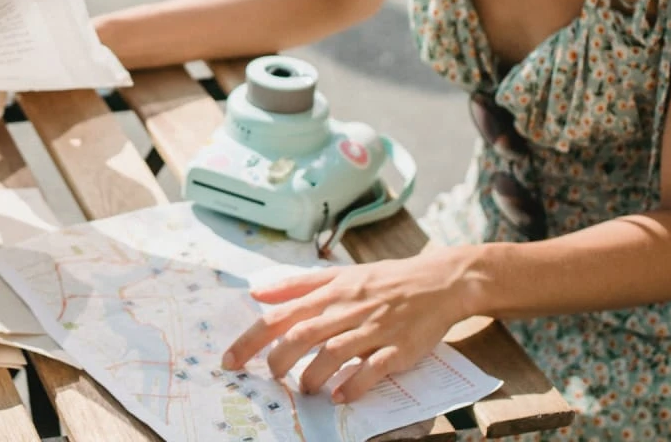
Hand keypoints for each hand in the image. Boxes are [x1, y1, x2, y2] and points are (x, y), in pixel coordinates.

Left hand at [221, 248, 477, 402]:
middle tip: (269, 377)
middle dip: (278, 358)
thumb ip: (296, 285)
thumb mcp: (339, 273)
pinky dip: (355, 382)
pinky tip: (341, 396)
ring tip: (304, 389)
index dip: (251, 339)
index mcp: (329, 291)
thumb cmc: (385, 280)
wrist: (439, 281)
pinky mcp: (399, 346)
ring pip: (335, 351)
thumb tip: (258, 294)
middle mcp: (347, 308)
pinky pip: (374, 367)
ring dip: (313, 374)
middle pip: (302, 333)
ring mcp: (373, 328)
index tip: (230, 360)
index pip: (280, 315)